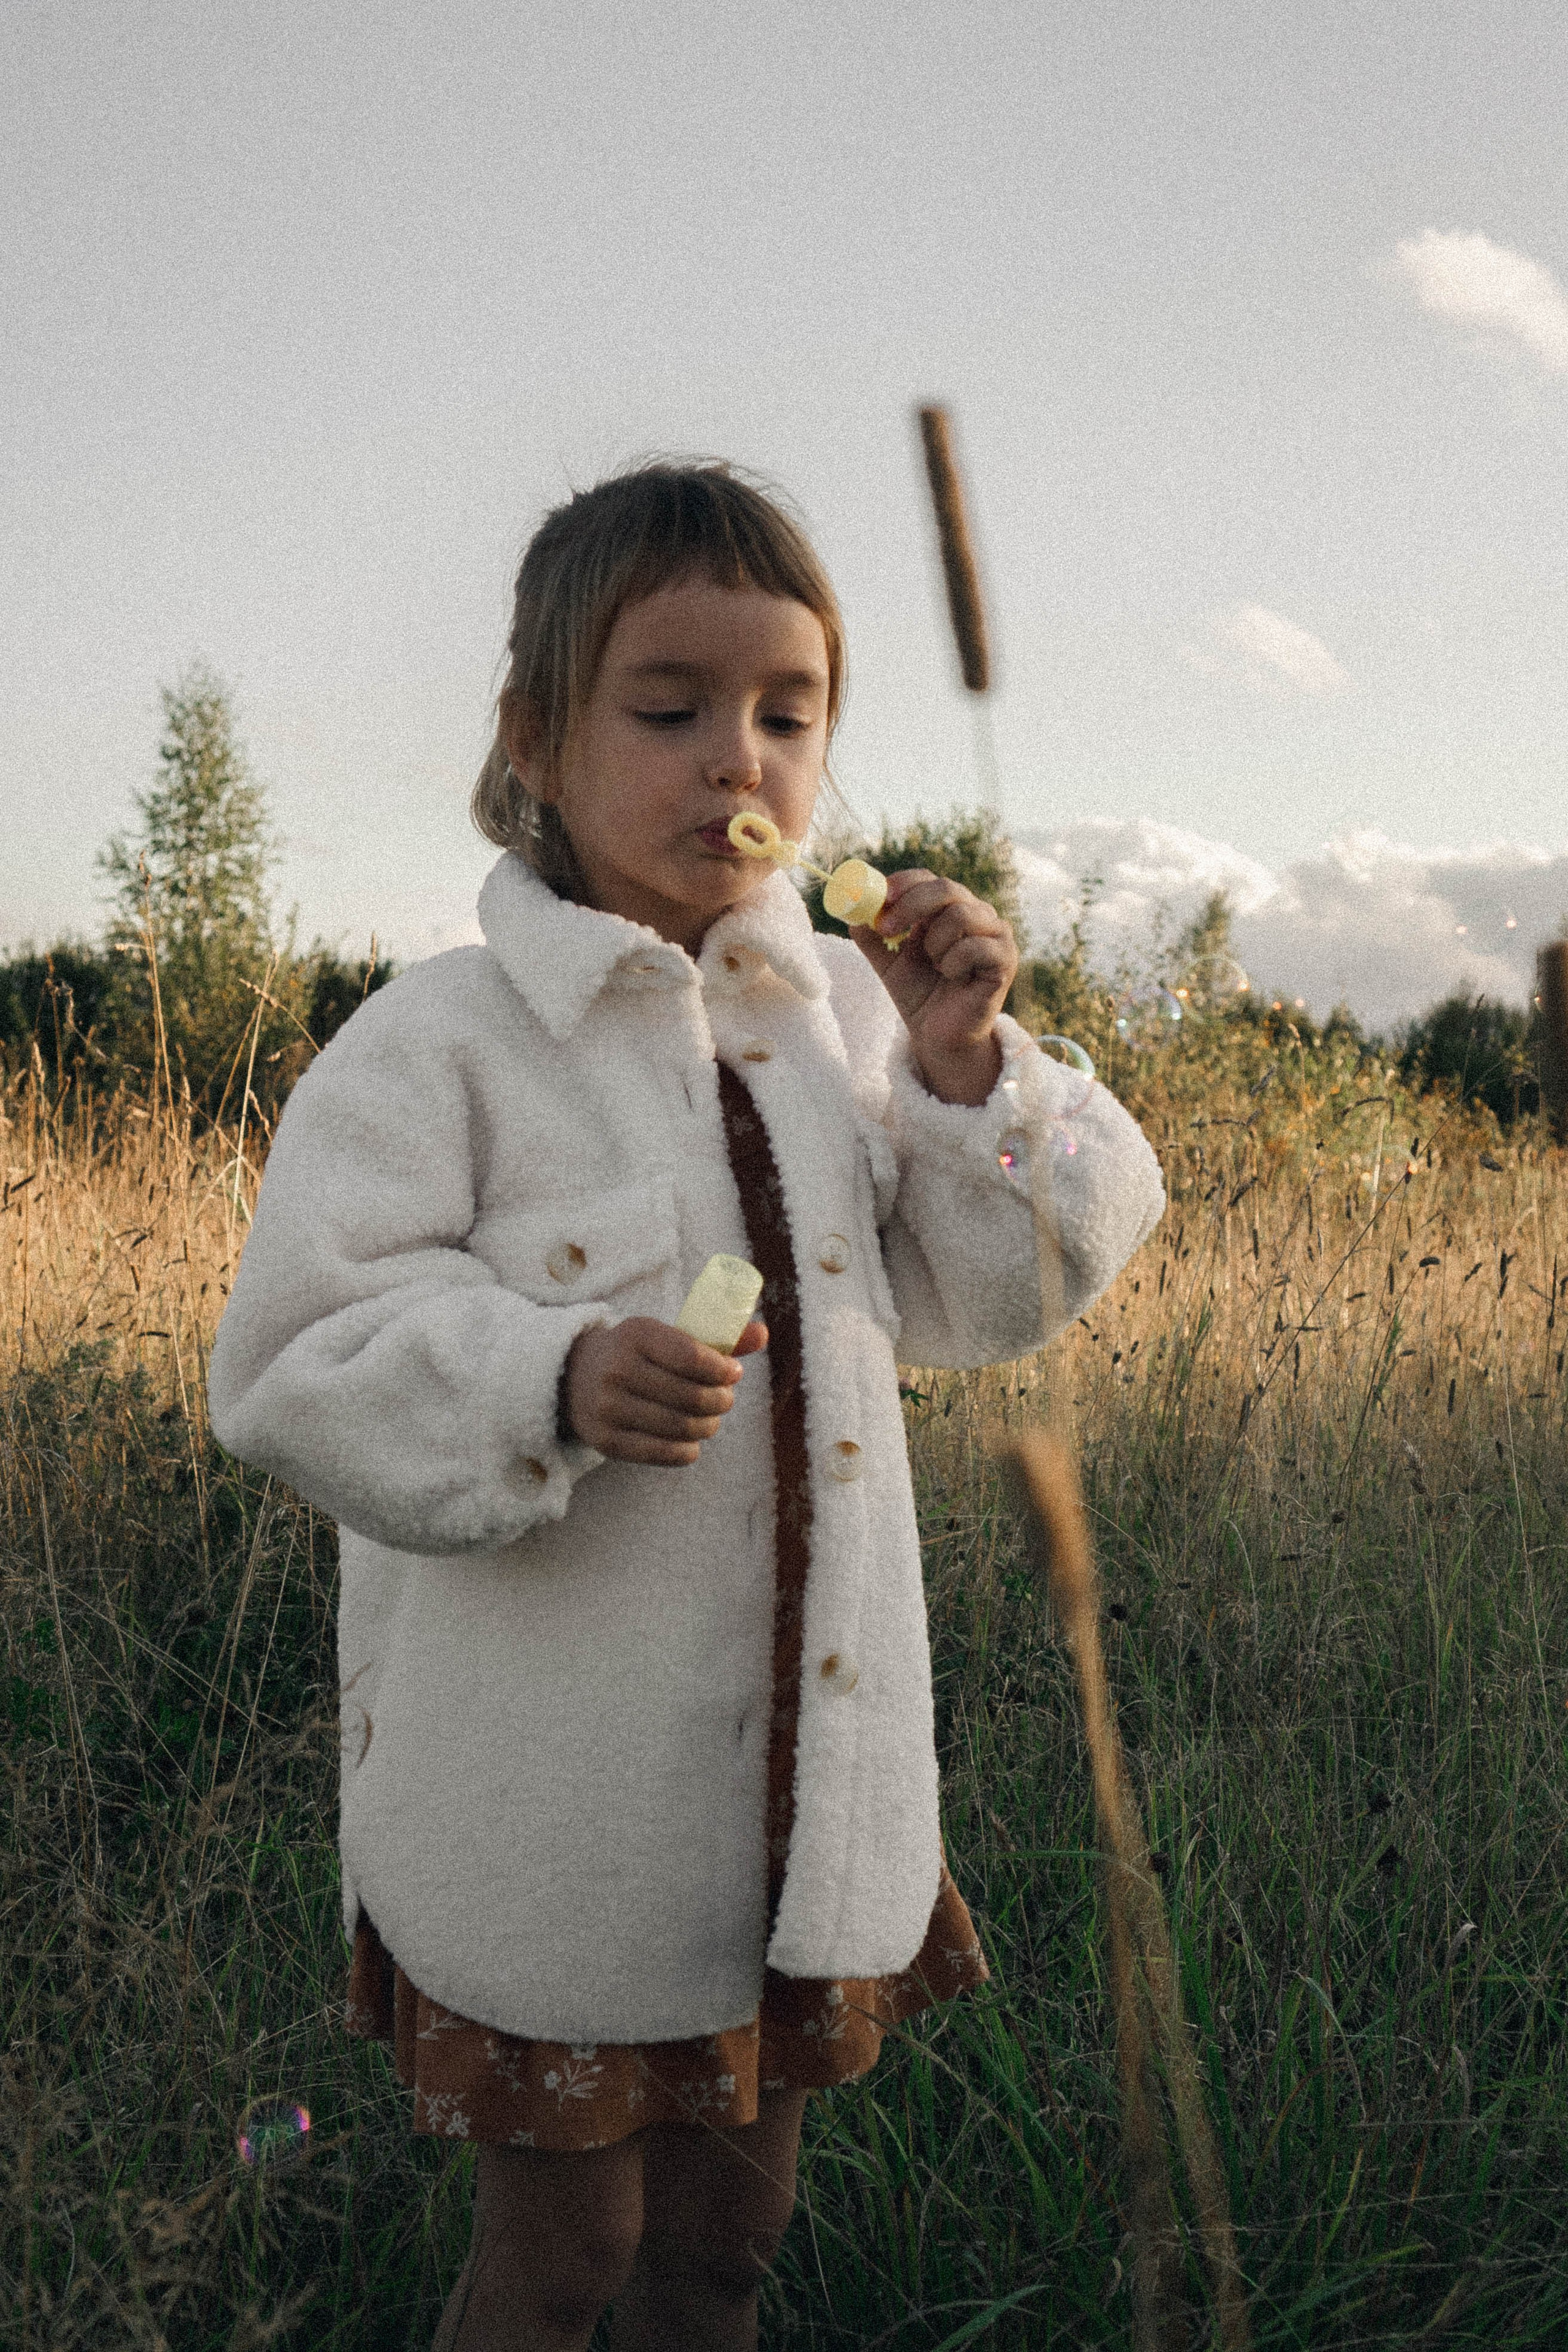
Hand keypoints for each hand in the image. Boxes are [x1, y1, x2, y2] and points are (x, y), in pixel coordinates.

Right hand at [562, 1315, 767, 1465]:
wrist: (574, 1376)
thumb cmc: (637, 1354)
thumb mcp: (666, 1336)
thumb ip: (715, 1338)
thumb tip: (763, 1334)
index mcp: (637, 1335)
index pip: (694, 1358)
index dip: (724, 1370)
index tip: (733, 1373)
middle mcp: (618, 1370)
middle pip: (693, 1397)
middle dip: (721, 1401)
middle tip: (725, 1399)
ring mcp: (609, 1408)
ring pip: (682, 1428)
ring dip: (708, 1426)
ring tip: (709, 1419)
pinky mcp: (607, 1441)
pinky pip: (664, 1453)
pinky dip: (688, 1450)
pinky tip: (691, 1441)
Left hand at [854, 870, 1017, 1104]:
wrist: (938, 1035)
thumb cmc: (919, 993)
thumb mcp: (887, 962)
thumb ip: (871, 937)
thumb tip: (852, 911)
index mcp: (948, 908)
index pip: (928, 879)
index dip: (903, 883)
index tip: (879, 899)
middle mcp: (976, 913)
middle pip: (946, 888)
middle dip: (910, 906)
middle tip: (887, 929)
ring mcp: (995, 934)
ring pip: (961, 915)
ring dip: (935, 942)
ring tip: (934, 964)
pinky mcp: (1005, 959)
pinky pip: (976, 946)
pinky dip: (954, 961)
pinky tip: (952, 976)